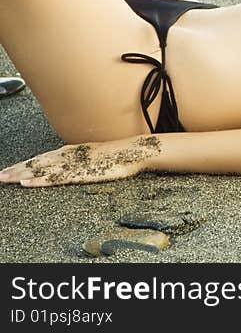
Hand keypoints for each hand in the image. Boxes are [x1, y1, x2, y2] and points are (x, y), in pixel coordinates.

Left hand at [0, 135, 160, 186]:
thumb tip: (70, 164)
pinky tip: (28, 183)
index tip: (9, 169)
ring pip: (42, 169)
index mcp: (71, 151)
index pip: (42, 158)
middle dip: (17, 169)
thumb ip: (80, 158)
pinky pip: (56, 177)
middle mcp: (69, 155)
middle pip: (37, 162)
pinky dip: (40, 180)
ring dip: (22, 174)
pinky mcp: (82, 172)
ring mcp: (74, 163)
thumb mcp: (94, 155)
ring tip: (5, 179)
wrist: (134, 150)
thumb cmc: (118, 154)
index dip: (24, 164)